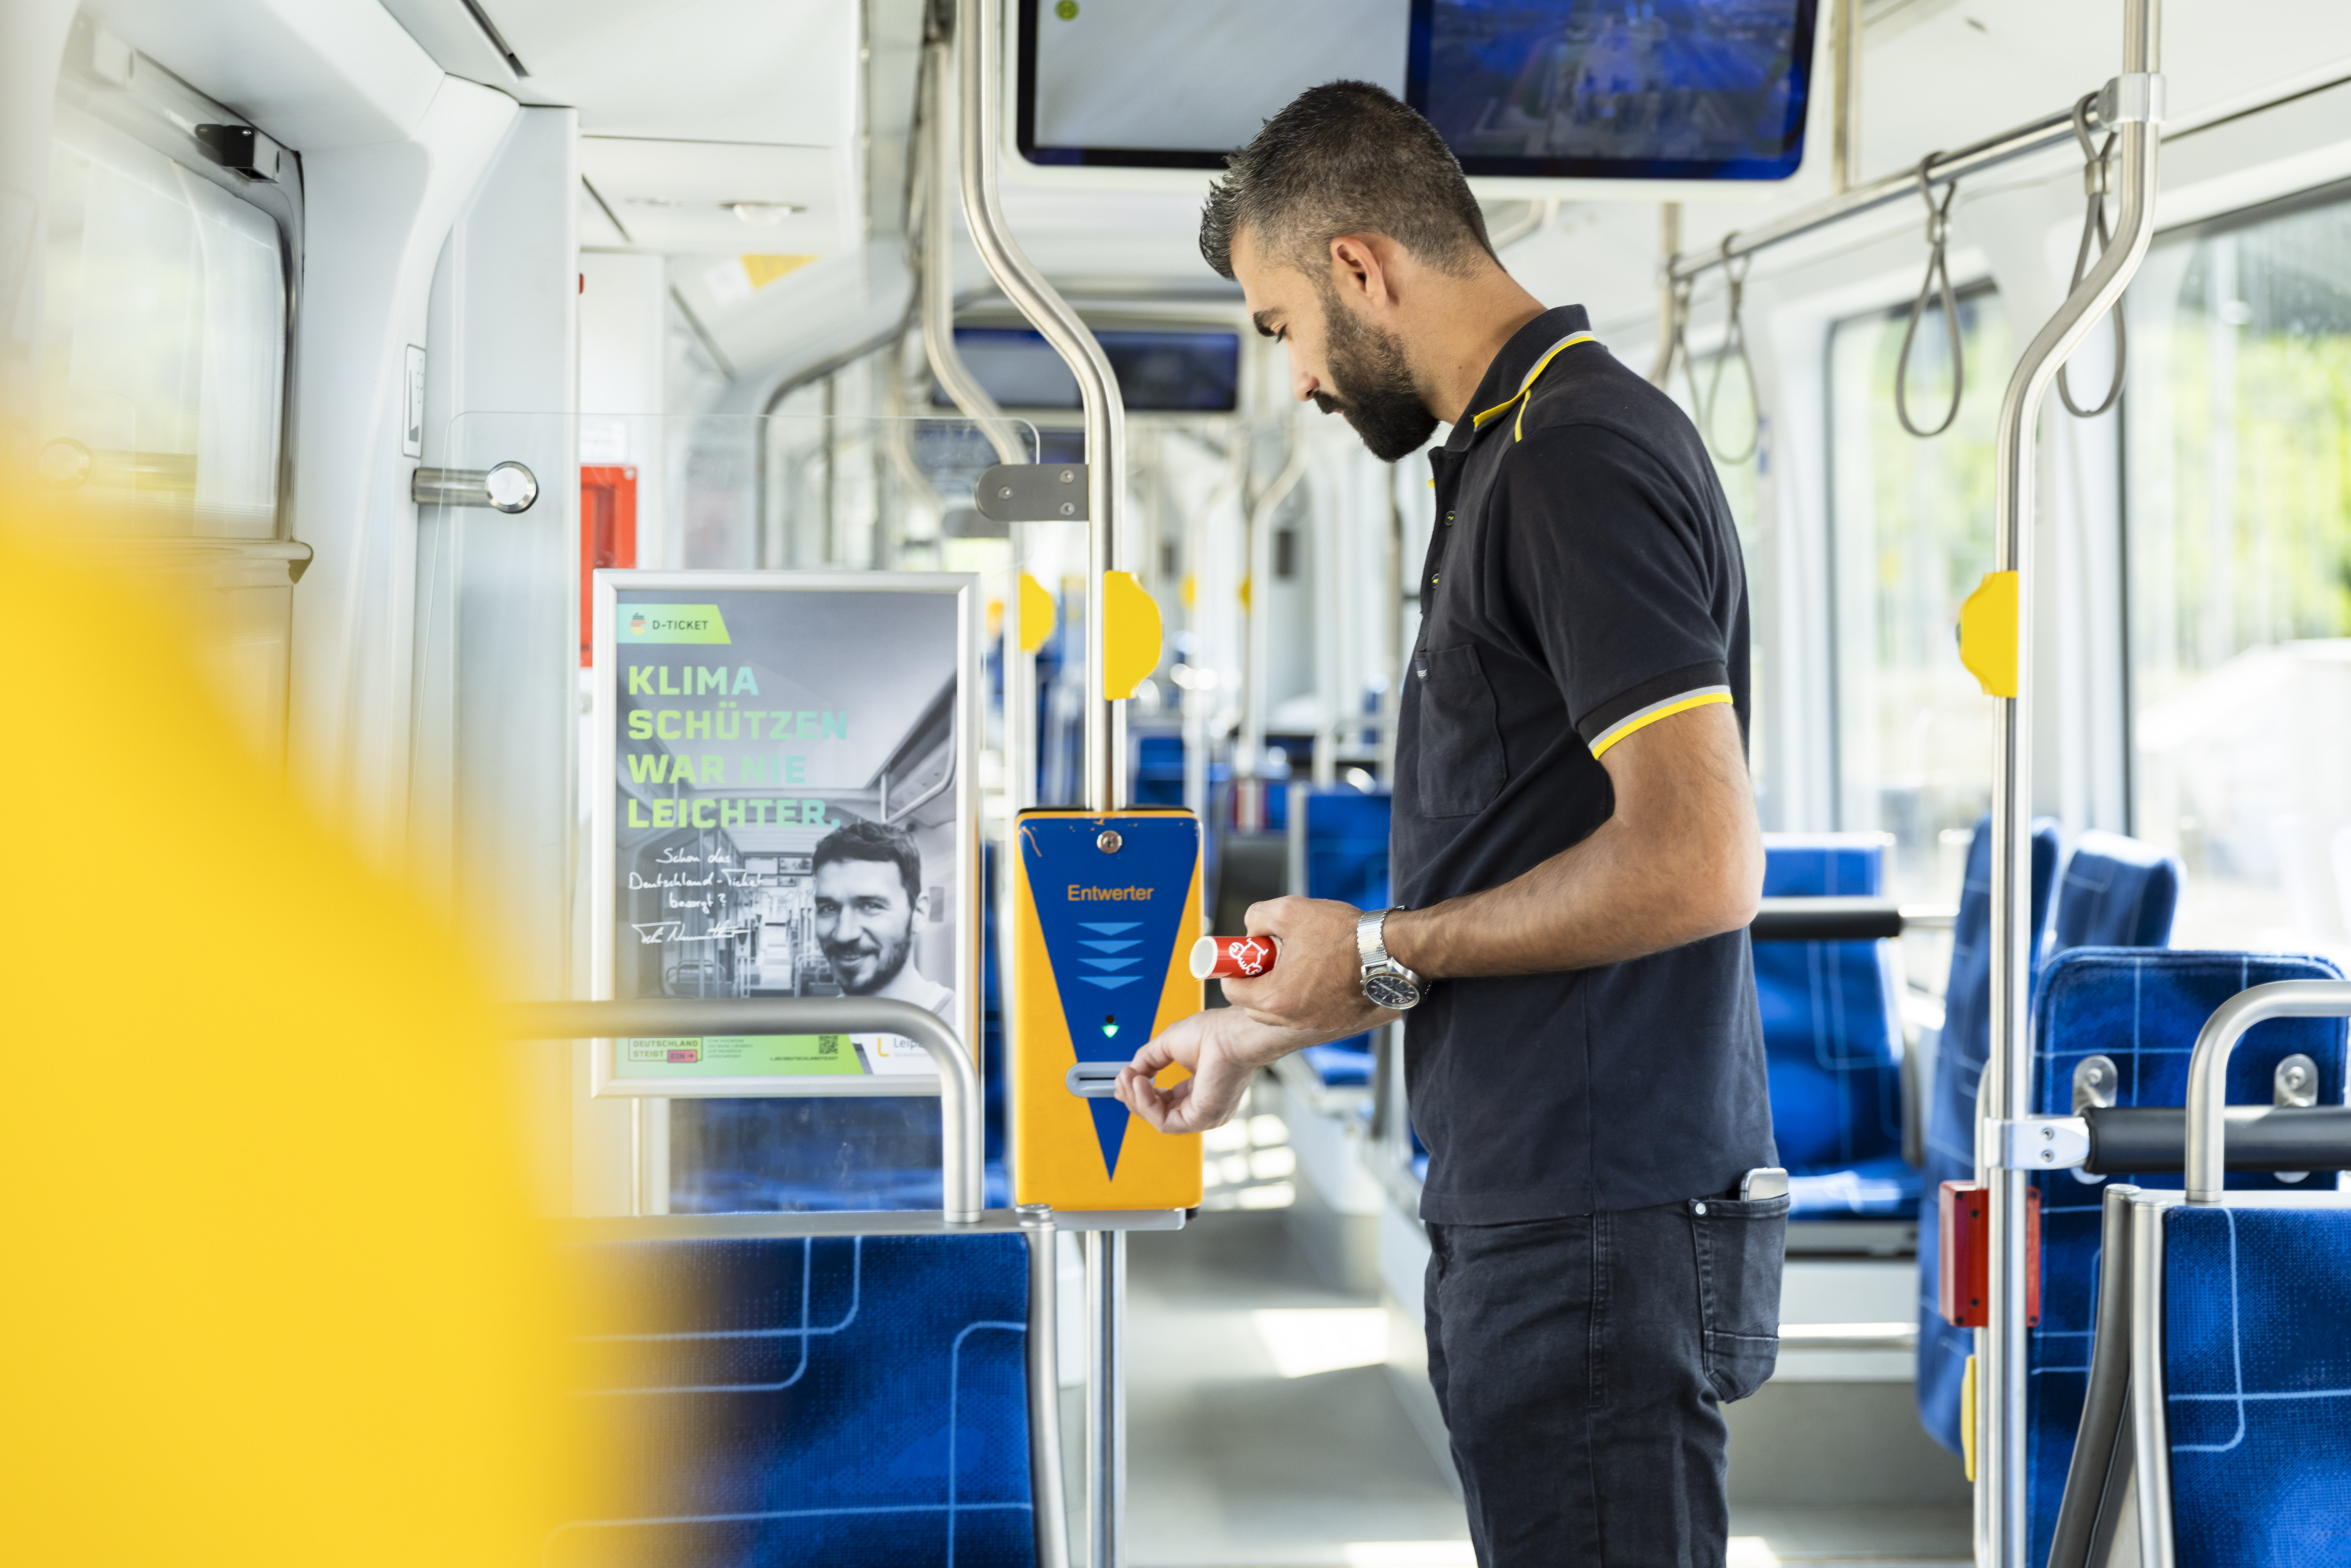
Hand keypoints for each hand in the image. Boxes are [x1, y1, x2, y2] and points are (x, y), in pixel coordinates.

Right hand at [1114, 1006, 1320, 1135]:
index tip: (1126, 1078)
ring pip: (1159, 1120)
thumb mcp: (1169, 1043)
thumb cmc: (1216, 1032)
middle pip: (1159, 1112)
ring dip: (1137, 1099)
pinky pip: (1164, 1122)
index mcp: (1200, 1087)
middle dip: (1135, 1096)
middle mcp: (1204, 1105)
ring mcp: (1204, 1114)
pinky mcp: (1202, 1118)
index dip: (1142, 1091)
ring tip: (1130, 1078)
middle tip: (1123, 1078)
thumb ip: (1148, 1059)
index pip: (1165, 1100)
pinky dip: (1146, 1103)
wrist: (1233, 1032)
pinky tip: (1140, 1084)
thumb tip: (1131, 1072)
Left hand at [1222, 895, 1393, 1037]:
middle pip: (1252, 1005)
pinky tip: (1317, 972)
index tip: (1243, 955)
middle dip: (1254, 980)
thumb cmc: (1343, 934)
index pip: (1232, 990)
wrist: (1389, 952)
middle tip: (1268, 957)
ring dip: (1278, 988)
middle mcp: (1292, 1018)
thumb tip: (1252, 930)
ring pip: (1279, 1010)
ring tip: (1296, 962)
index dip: (1232, 969)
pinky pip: (1304, 1012)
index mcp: (1275, 998)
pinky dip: (1302, 996)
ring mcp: (1314, 1023)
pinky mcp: (1334, 1022)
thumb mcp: (1291, 910)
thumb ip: (1258, 916)